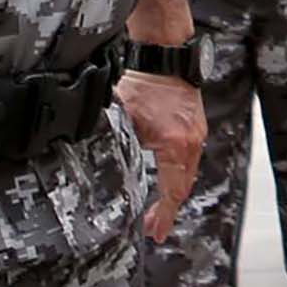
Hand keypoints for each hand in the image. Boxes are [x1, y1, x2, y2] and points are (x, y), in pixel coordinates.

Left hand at [115, 70, 205, 242]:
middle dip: (167, 209)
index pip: (173, 190)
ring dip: (173, 191)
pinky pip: (188, 159)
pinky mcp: (194, 125)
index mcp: (176, 145)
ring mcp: (196, 133)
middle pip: (183, 186)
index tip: (155, 232)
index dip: (163, 215)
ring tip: (156, 208)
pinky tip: (165, 177)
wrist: (165, 54)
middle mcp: (192, 142)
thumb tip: (90, 164)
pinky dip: (177, 174)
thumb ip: (114, 143)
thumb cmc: (147, 81)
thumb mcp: (123, 117)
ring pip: (187, 173)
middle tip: (152, 227)